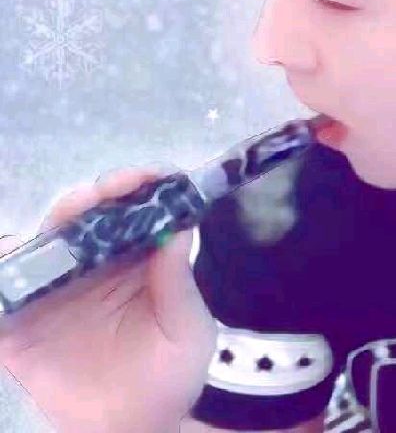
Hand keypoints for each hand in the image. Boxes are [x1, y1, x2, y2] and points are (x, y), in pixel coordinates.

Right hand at [0, 166, 218, 432]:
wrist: (132, 432)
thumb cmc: (169, 377)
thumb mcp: (188, 330)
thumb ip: (178, 281)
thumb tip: (179, 225)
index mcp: (141, 259)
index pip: (141, 208)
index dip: (142, 185)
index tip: (144, 179)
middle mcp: (97, 265)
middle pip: (89, 216)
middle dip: (94, 197)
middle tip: (100, 195)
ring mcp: (56, 292)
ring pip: (47, 242)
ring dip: (54, 223)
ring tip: (68, 218)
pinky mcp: (20, 327)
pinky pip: (4, 291)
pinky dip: (4, 267)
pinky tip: (15, 258)